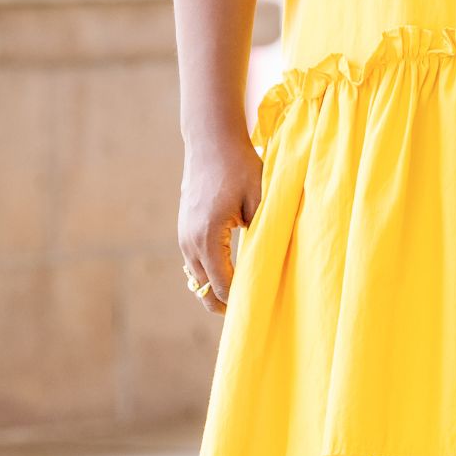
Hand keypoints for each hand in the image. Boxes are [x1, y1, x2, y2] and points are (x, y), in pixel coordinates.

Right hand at [178, 128, 263, 314]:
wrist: (210, 140)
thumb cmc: (239, 165)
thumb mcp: (260, 196)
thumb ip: (264, 229)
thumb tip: (272, 259)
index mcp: (208, 237)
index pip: (221, 285)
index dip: (239, 302)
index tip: (258, 311)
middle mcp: (190, 241)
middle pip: (203, 289)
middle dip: (224, 304)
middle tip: (250, 314)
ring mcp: (183, 236)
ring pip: (196, 278)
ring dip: (215, 289)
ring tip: (241, 298)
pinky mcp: (184, 229)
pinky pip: (194, 263)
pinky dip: (208, 274)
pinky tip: (229, 275)